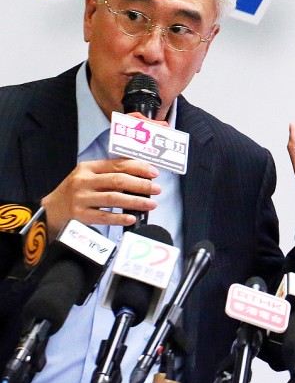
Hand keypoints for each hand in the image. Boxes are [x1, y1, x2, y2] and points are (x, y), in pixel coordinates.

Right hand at [40, 158, 159, 235]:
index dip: (138, 168)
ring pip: (113, 198)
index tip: (154, 173)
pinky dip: (119, 217)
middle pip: (118, 180)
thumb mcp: (87, 176)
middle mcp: (84, 181)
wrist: (49, 211)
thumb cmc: (75, 191)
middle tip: (157, 189)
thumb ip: (109, 172)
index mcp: (88, 168)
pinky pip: (104, 217)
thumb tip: (141, 172)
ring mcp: (81, 199)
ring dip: (135, 201)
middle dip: (141, 185)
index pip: (118, 164)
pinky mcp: (79, 216)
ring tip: (151, 204)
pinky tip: (132, 218)